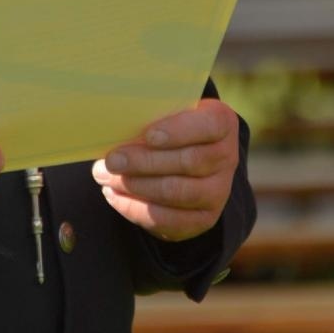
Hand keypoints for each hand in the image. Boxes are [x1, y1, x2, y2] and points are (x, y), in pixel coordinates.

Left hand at [92, 99, 238, 240]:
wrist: (187, 158)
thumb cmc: (169, 127)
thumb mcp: (166, 112)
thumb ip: (150, 115)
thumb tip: (113, 127)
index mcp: (222, 122)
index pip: (209, 125)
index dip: (179, 131)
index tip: (148, 136)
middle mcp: (227, 157)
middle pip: (188, 162)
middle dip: (144, 162)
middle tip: (111, 161)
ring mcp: (219, 191)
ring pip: (177, 192)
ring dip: (136, 186)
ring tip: (106, 178)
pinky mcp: (204, 218)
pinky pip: (170, 220)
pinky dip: (137, 209)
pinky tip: (115, 197)